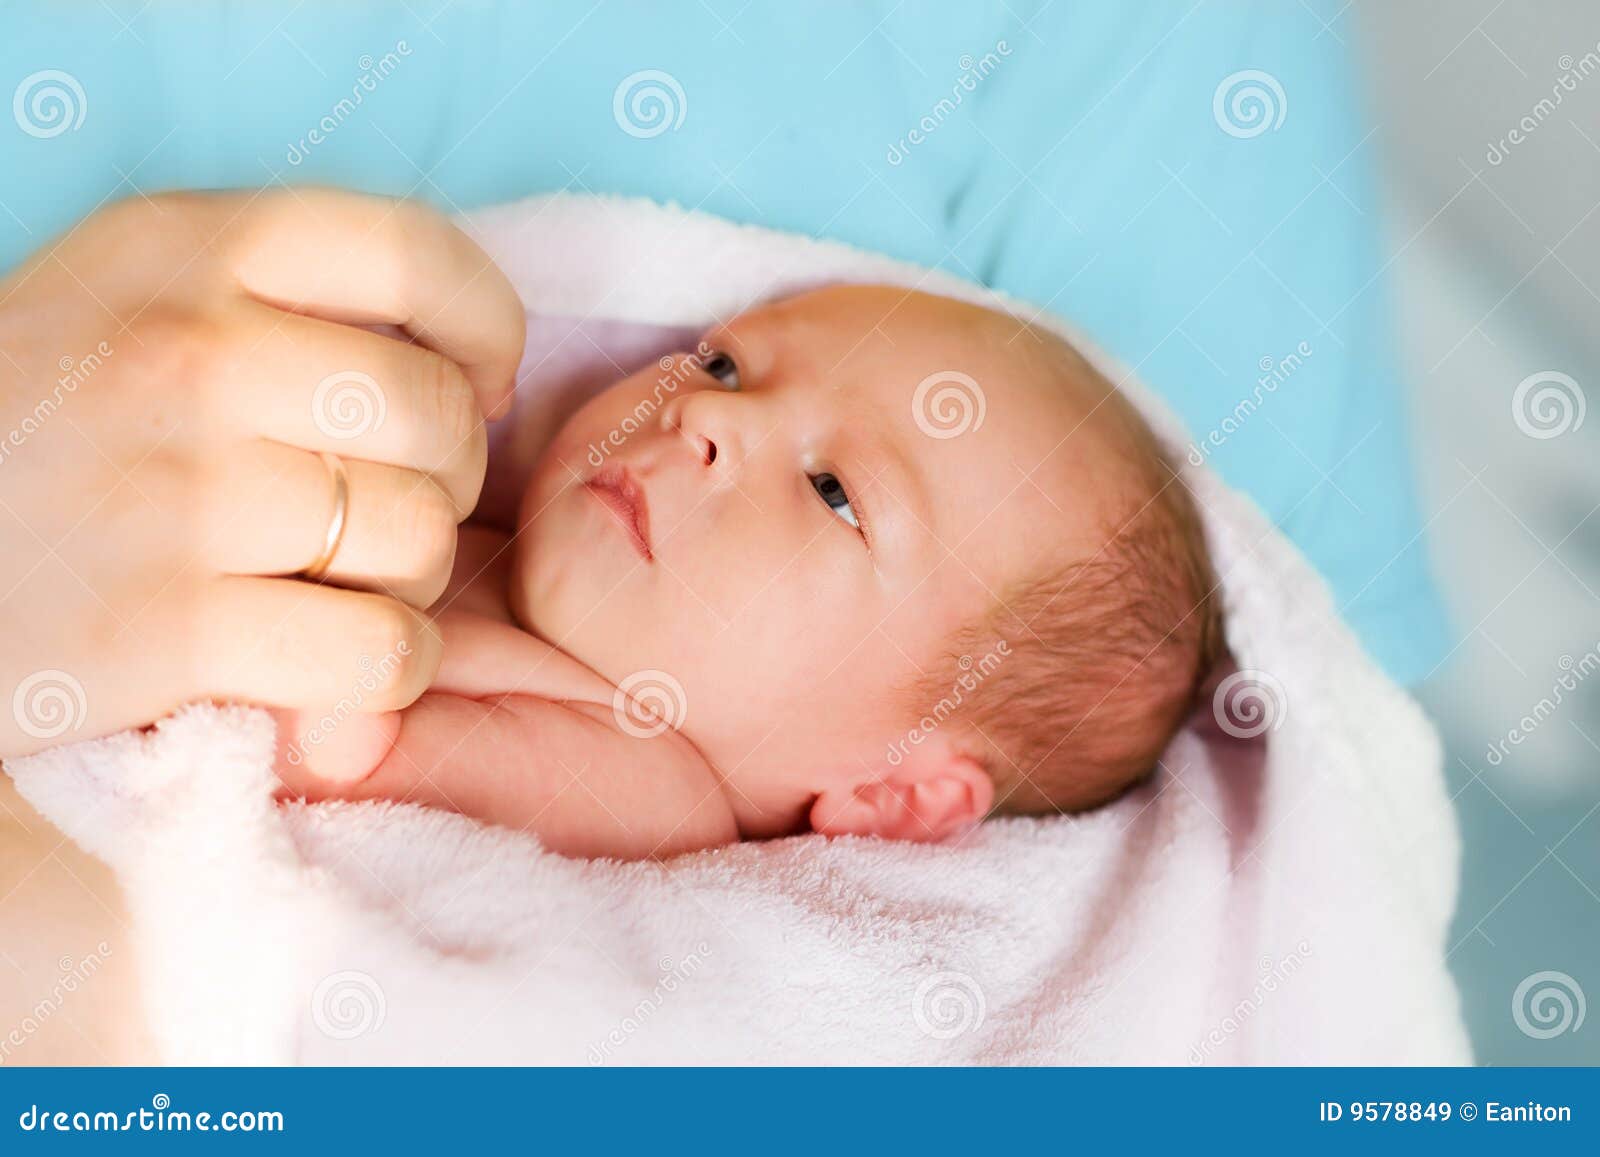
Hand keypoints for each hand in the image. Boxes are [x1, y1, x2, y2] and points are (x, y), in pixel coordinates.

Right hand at [0, 188, 525, 758]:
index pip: (412, 251)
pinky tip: (334, 661)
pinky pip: (382, 653)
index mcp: (179, 249)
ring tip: (339, 581)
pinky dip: (386, 669)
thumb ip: (282, 303)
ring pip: (419, 538)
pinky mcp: (162, 633)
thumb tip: (472, 374)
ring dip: (410, 580)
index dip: (485, 328)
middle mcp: (183, 353)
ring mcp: (174, 494)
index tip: (475, 386)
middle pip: (434, 416)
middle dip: (444, 478)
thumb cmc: (38, 429)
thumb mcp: (128, 302)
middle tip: (383, 508)